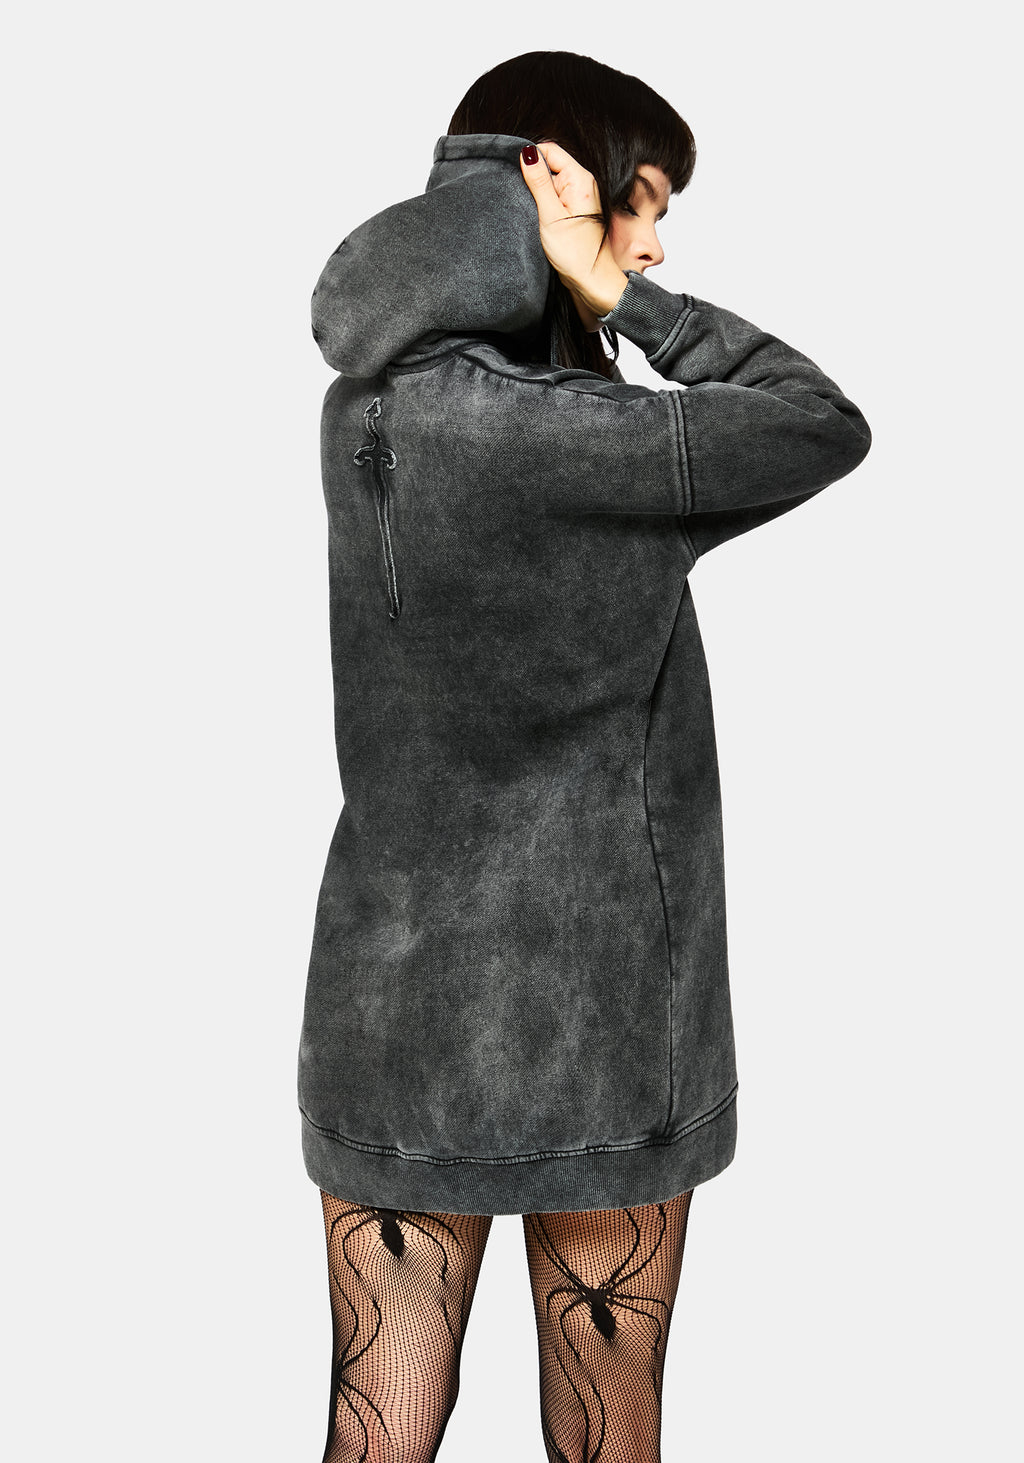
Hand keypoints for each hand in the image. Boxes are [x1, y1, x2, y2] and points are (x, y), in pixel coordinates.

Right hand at [518, 142, 627, 329]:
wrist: (591, 279)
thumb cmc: (575, 252)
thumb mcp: (550, 214)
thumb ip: (538, 181)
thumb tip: (526, 153)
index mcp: (579, 178)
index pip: (550, 150)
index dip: (531, 159)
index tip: (520, 177)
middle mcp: (583, 183)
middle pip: (550, 164)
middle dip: (534, 178)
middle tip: (531, 202)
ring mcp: (579, 196)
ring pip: (551, 181)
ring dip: (539, 193)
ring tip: (539, 213)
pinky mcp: (575, 209)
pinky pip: (555, 196)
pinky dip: (545, 204)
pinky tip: (543, 218)